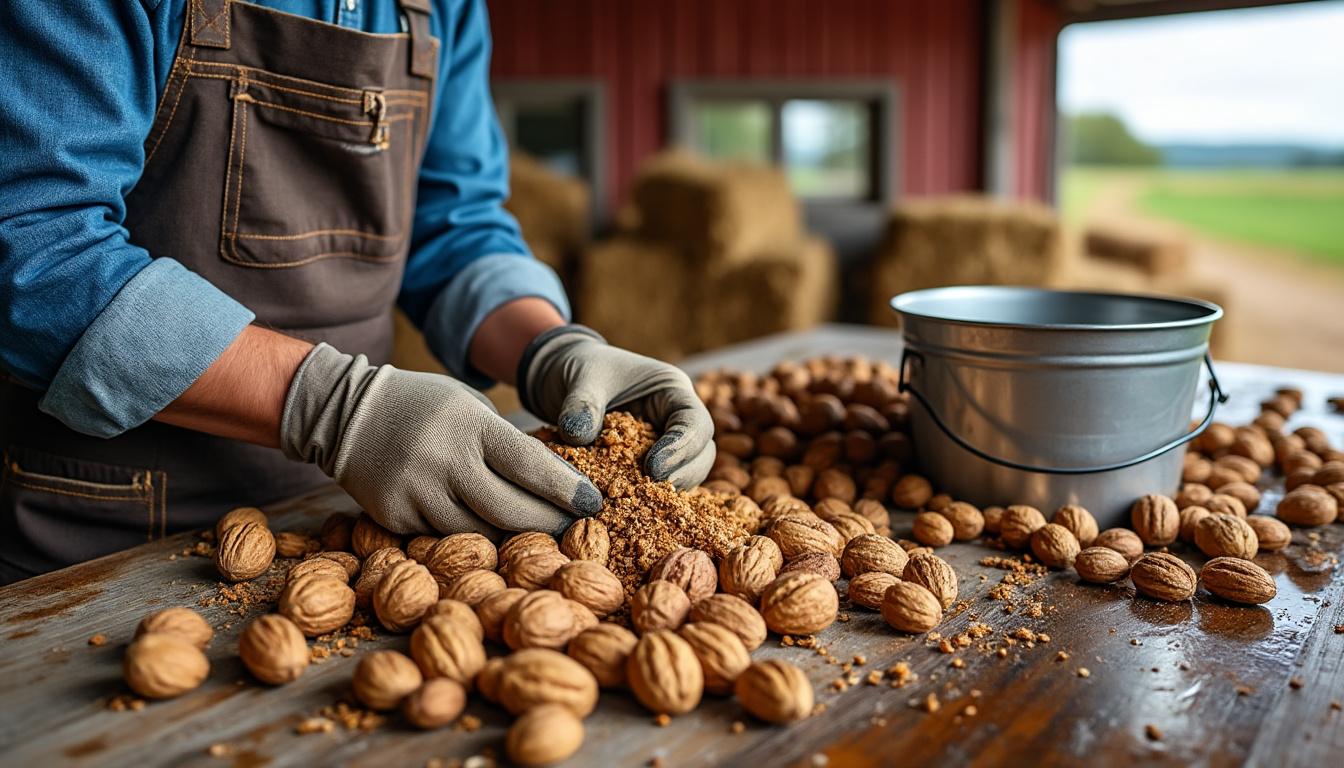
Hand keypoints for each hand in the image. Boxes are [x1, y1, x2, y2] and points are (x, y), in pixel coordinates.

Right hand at [281, 344, 600, 536]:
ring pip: (478, 533)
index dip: (565, 490)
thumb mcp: (472, 409)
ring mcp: (415, 491)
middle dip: (548, 524)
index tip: (593, 503)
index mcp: (470, 426)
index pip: (529, 465)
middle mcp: (442, 460)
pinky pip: (442, 537)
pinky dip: (467, 536)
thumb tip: (559, 484)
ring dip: (511, 537)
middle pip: (509, 510)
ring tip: (536, 535)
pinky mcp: (393, 516)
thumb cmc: (427, 408)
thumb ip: (507, 444)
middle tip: (573, 528)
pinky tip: (484, 532)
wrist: (348, 413)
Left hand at [518, 326, 714, 488]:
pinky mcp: (649, 462)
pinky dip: (648, 496)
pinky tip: (627, 506)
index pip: (696, 423)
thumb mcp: (583, 379)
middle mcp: (676, 418)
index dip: (682, 448)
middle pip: (702, 453)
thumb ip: (582, 404)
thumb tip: (578, 436)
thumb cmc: (583, 368)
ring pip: (687, 473)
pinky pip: (660, 484)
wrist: (567, 377)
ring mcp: (666, 442)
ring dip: (668, 490)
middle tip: (651, 490)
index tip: (653, 468)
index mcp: (672, 391)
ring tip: (638, 502)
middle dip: (682, 474)